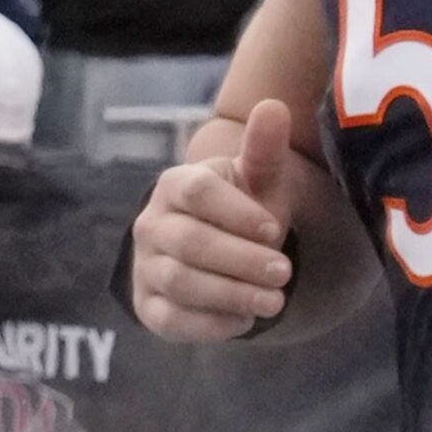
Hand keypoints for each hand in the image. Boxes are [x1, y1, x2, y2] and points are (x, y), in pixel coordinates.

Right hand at [131, 100, 295, 340]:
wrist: (219, 251)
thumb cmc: (242, 210)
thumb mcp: (258, 180)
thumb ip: (264, 149)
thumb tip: (273, 106)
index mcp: (175, 185)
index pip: (198, 193)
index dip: (237, 213)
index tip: (275, 229)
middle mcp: (151, 225)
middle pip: (191, 242)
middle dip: (242, 260)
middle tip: (284, 273)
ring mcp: (146, 267)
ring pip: (182, 282)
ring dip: (231, 294)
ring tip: (274, 301)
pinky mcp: (149, 307)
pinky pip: (172, 320)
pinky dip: (210, 324)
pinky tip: (245, 321)